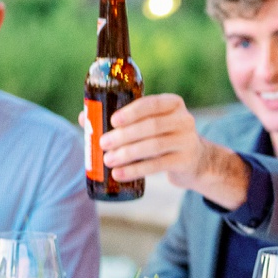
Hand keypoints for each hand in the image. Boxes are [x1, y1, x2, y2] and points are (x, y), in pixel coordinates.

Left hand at [99, 94, 250, 207]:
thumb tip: (84, 118)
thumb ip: (121, 119)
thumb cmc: (161, 136)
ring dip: (127, 154)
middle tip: (103, 144)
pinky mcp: (185, 162)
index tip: (113, 120)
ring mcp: (187, 141)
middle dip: (124, 136)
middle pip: (151, 126)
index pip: (152, 104)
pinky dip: (136, 170)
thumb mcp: (148, 124)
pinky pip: (158, 166)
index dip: (132, 112)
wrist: (193, 160)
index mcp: (173, 103)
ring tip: (108, 160)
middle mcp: (184, 119)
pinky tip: (119, 174)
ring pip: (154, 146)